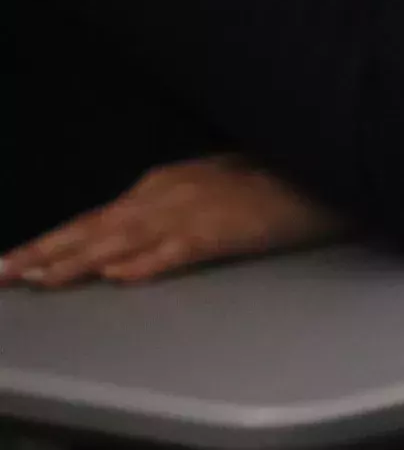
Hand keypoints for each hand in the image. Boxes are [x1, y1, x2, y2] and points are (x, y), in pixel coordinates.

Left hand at [0, 158, 341, 288]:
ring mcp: (194, 211)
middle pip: (94, 228)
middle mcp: (167, 194)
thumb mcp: (213, 187)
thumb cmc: (275, 181)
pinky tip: (119, 276)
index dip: (50, 241)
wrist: (326, 169)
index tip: (12, 261)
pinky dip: (147, 262)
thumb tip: (126, 246)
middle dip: (44, 252)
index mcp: (163, 184)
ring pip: (123, 240)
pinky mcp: (225, 231)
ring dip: (78, 261)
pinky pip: (178, 250)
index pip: (94, 219)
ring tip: (39, 280)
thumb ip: (169, 209)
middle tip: (0, 274)